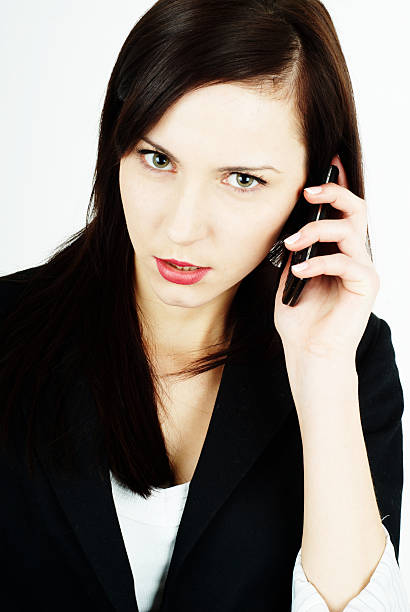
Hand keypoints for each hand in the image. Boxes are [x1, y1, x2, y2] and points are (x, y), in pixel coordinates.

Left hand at [274, 155, 379, 358]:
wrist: (310, 354)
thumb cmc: (300, 319)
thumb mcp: (290, 276)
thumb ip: (295, 251)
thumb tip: (288, 224)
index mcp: (338, 250)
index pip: (341, 210)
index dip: (336, 184)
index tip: (323, 161)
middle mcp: (355, 255)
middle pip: (356, 209)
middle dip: (333, 193)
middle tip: (307, 192)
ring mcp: (362, 269)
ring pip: (350, 230)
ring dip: (317, 230)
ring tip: (292, 243)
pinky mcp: (366, 286)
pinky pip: (346, 261)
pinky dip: (319, 261)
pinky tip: (298, 269)